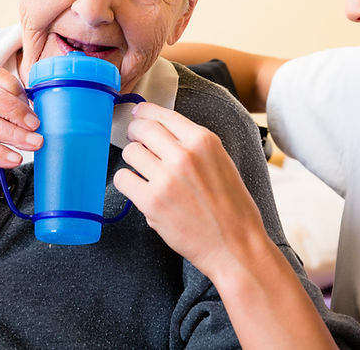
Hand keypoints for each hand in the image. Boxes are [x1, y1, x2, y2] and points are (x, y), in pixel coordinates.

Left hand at [114, 103, 266, 277]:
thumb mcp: (221, 162)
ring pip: (130, 152)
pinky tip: (138, 189)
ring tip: (142, 171)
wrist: (236, 246)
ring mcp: (166, 177)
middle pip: (142, 128)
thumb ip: (193, 146)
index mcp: (204, 141)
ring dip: (133, 160)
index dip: (145, 112)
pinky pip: (123, 179)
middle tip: (135, 141)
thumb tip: (162, 134)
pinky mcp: (152, 201)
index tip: (138, 114)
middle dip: (135, 133)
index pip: (163, 114)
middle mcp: (184, 154)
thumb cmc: (232, 208)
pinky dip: (127, 182)